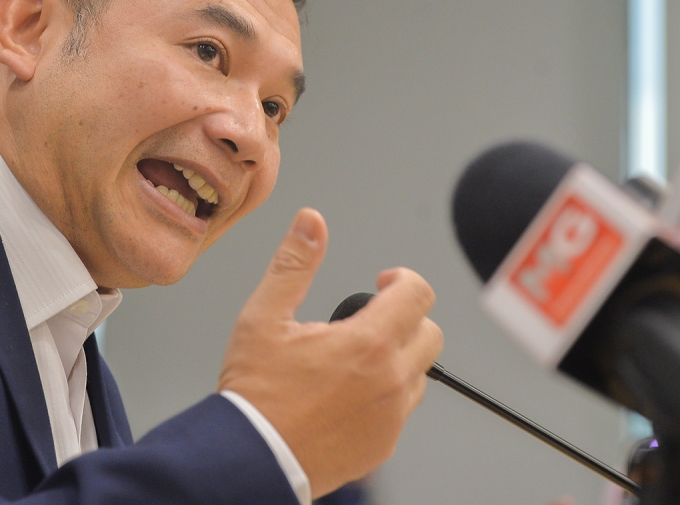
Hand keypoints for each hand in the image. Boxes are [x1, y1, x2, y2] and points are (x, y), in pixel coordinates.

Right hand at [218, 208, 442, 496]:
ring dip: (397, 358)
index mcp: (367, 344)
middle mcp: (390, 381)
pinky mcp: (383, 445)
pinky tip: (348, 392)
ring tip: (353, 359)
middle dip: (404, 318)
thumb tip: (310, 223)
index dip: (401, 279)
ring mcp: (391, 418)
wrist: (252, 457)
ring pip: (419, 374)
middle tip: (368, 319)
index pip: (417, 294)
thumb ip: (294, 264)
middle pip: (429, 333)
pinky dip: (385, 394)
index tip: (382, 282)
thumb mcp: (264, 317)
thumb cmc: (255, 393)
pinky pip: (401, 410)